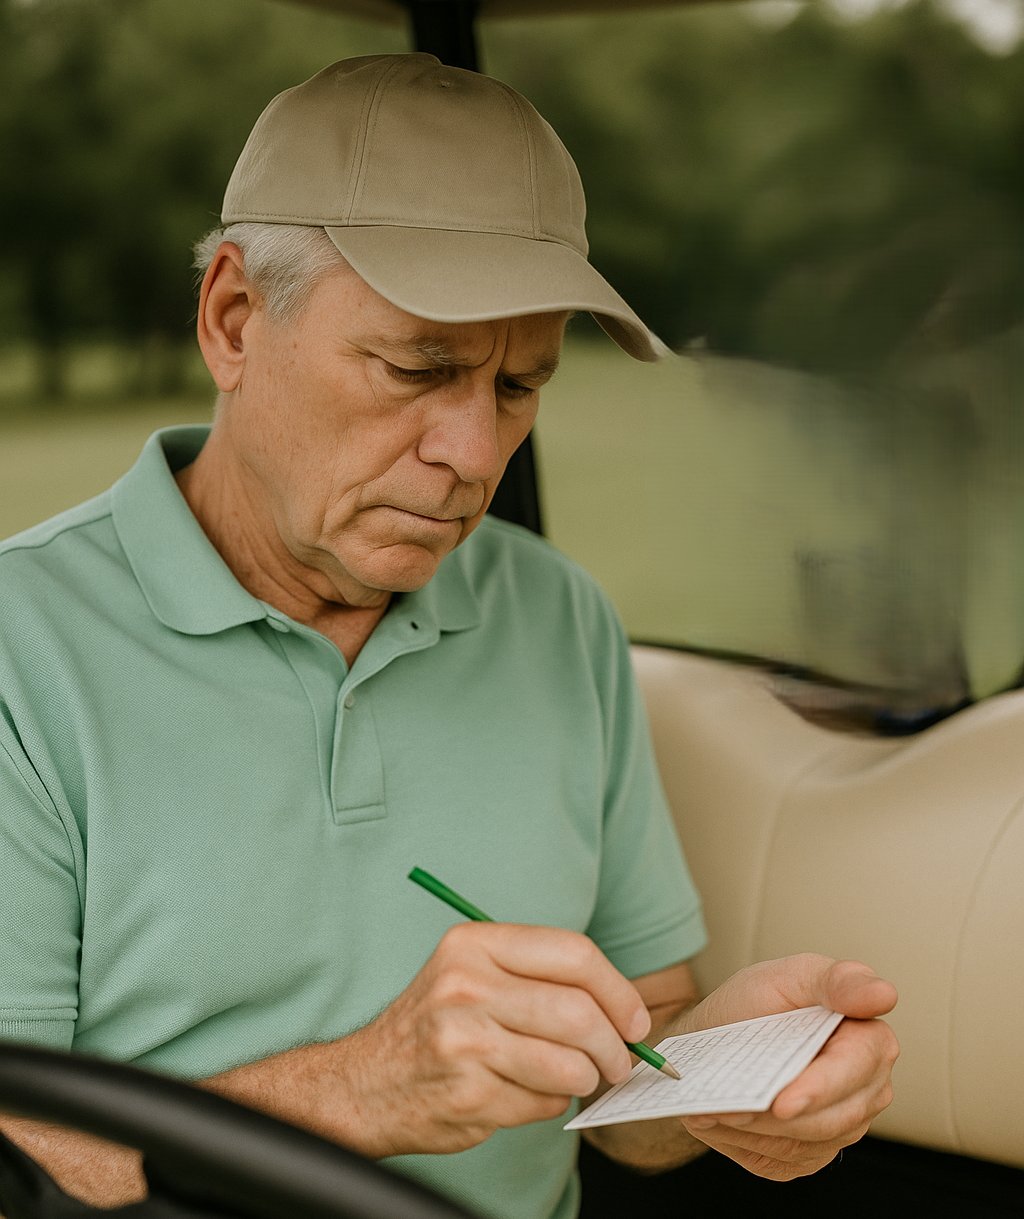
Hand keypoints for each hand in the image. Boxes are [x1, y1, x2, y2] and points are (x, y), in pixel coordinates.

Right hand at [335, 923, 650, 1157]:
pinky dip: (552, 1103)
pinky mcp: (468, 1093)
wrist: (365, 1084)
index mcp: (473, 944)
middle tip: (619, 1061)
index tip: (634, 1019)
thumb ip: (537, 976)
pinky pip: (544, 1102)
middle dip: (614, 1045)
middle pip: (578, 1011)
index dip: (618, 989)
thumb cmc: (435, 1025)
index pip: (573, 954)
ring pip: (569, 1063)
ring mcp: (464, 1041)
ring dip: (588, 1079)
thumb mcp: (471, 973)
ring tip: (578, 1078)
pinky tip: (528, 1092)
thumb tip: (621, 1005)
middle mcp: (466, 985)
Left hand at [678, 954, 897, 1179]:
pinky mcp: (810, 1152)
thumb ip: (835, 980)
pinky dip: (746, 1143)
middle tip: (732, 1108)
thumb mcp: (787, 976)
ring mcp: (840, 1124)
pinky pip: (784, 1160)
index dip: (820, 1087)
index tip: (784, 1101)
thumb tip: (883, 994)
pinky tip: (723, 1121)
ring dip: (755, 1129)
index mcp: (868, 1038)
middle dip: (777, 1116)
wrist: (715, 1039)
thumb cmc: (754, 1004)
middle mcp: (865, 1087)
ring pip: (804, 1143)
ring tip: (717, 1110)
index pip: (856, 1069)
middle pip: (832, 1118)